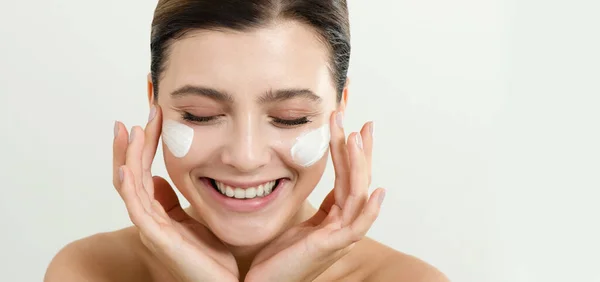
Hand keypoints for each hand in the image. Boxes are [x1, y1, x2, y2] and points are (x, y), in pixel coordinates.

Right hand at [113, 105, 238, 281]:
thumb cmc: (211, 257)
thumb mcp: (194, 220)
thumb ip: (173, 202)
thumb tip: (158, 179)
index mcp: (159, 213)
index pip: (144, 172)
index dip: (144, 145)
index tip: (152, 118)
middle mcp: (150, 218)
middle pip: (131, 175)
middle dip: (131, 145)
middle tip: (137, 117)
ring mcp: (151, 227)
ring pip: (130, 186)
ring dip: (128, 157)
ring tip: (131, 130)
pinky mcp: (157, 237)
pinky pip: (137, 208)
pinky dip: (129, 187)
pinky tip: (127, 167)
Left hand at [245, 112, 385, 281]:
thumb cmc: (278, 258)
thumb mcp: (300, 224)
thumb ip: (318, 208)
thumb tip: (321, 183)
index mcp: (334, 218)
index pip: (347, 178)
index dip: (350, 152)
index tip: (350, 126)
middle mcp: (342, 225)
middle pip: (358, 181)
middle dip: (361, 151)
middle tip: (363, 123)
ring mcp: (339, 236)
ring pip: (358, 195)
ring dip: (359, 165)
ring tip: (356, 137)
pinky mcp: (331, 247)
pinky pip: (357, 226)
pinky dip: (369, 210)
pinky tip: (377, 190)